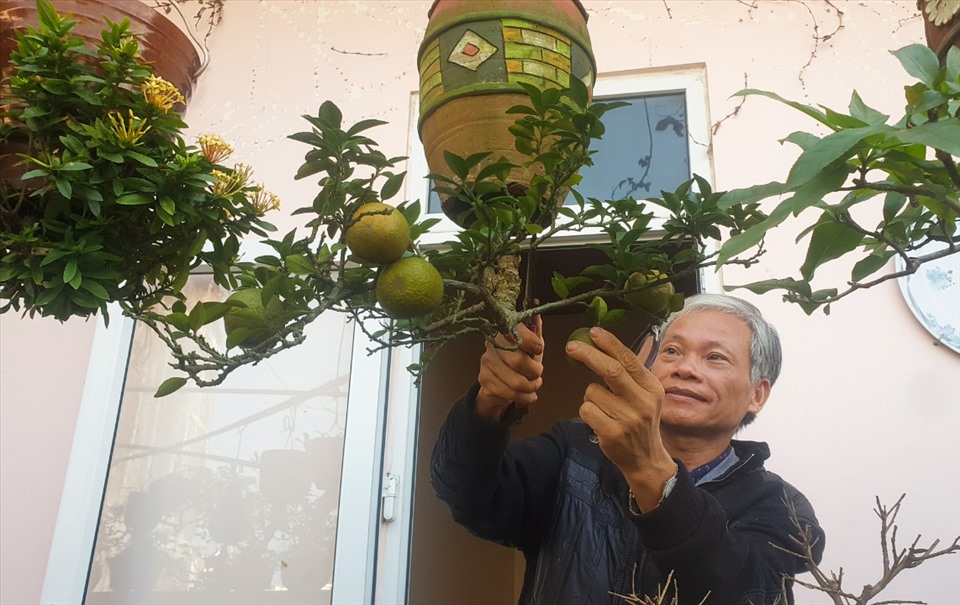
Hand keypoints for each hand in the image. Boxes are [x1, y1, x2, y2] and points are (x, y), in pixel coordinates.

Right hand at [475, 316, 543, 420]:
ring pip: (516, 381)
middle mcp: (492, 345)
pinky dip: (525, 397)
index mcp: (504, 331)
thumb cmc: (517, 362)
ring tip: (534, 385)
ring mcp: (486, 363)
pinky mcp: (484, 380)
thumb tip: (538, 314)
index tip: (539, 349)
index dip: (531, 341)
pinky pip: (509, 393)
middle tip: (538, 374)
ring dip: (531, 387)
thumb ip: (535, 333)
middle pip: (518, 360)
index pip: (515, 331)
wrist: (497, 383)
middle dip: (535, 371)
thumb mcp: (530, 346)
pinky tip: (529, 395)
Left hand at [566, 327, 676, 511]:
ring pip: (592, 392)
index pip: (628, 359)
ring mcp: (628, 418)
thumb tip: (603, 347)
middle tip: (571, 347)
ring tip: (604, 409)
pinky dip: (587, 411)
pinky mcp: (612, 433)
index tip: (593, 332)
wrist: (646, 459)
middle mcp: (643, 401)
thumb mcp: (646, 396)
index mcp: (652, 387)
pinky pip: (586, 410)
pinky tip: (600, 420)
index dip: (609, 343)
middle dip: (588, 355)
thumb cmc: (640, 422)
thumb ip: (629, 375)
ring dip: (590, 396)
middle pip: (610, 370)